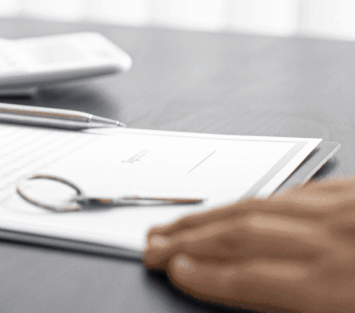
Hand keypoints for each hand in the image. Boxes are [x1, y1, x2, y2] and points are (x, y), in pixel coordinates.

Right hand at [143, 178, 354, 312]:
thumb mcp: (346, 312)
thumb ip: (294, 304)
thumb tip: (240, 290)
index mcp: (335, 285)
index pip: (248, 276)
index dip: (204, 275)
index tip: (174, 271)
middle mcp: (333, 238)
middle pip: (241, 234)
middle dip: (189, 240)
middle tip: (155, 245)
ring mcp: (342, 209)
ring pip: (258, 206)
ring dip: (211, 215)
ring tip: (180, 224)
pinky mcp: (352, 192)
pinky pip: (293, 191)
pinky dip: (256, 200)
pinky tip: (236, 206)